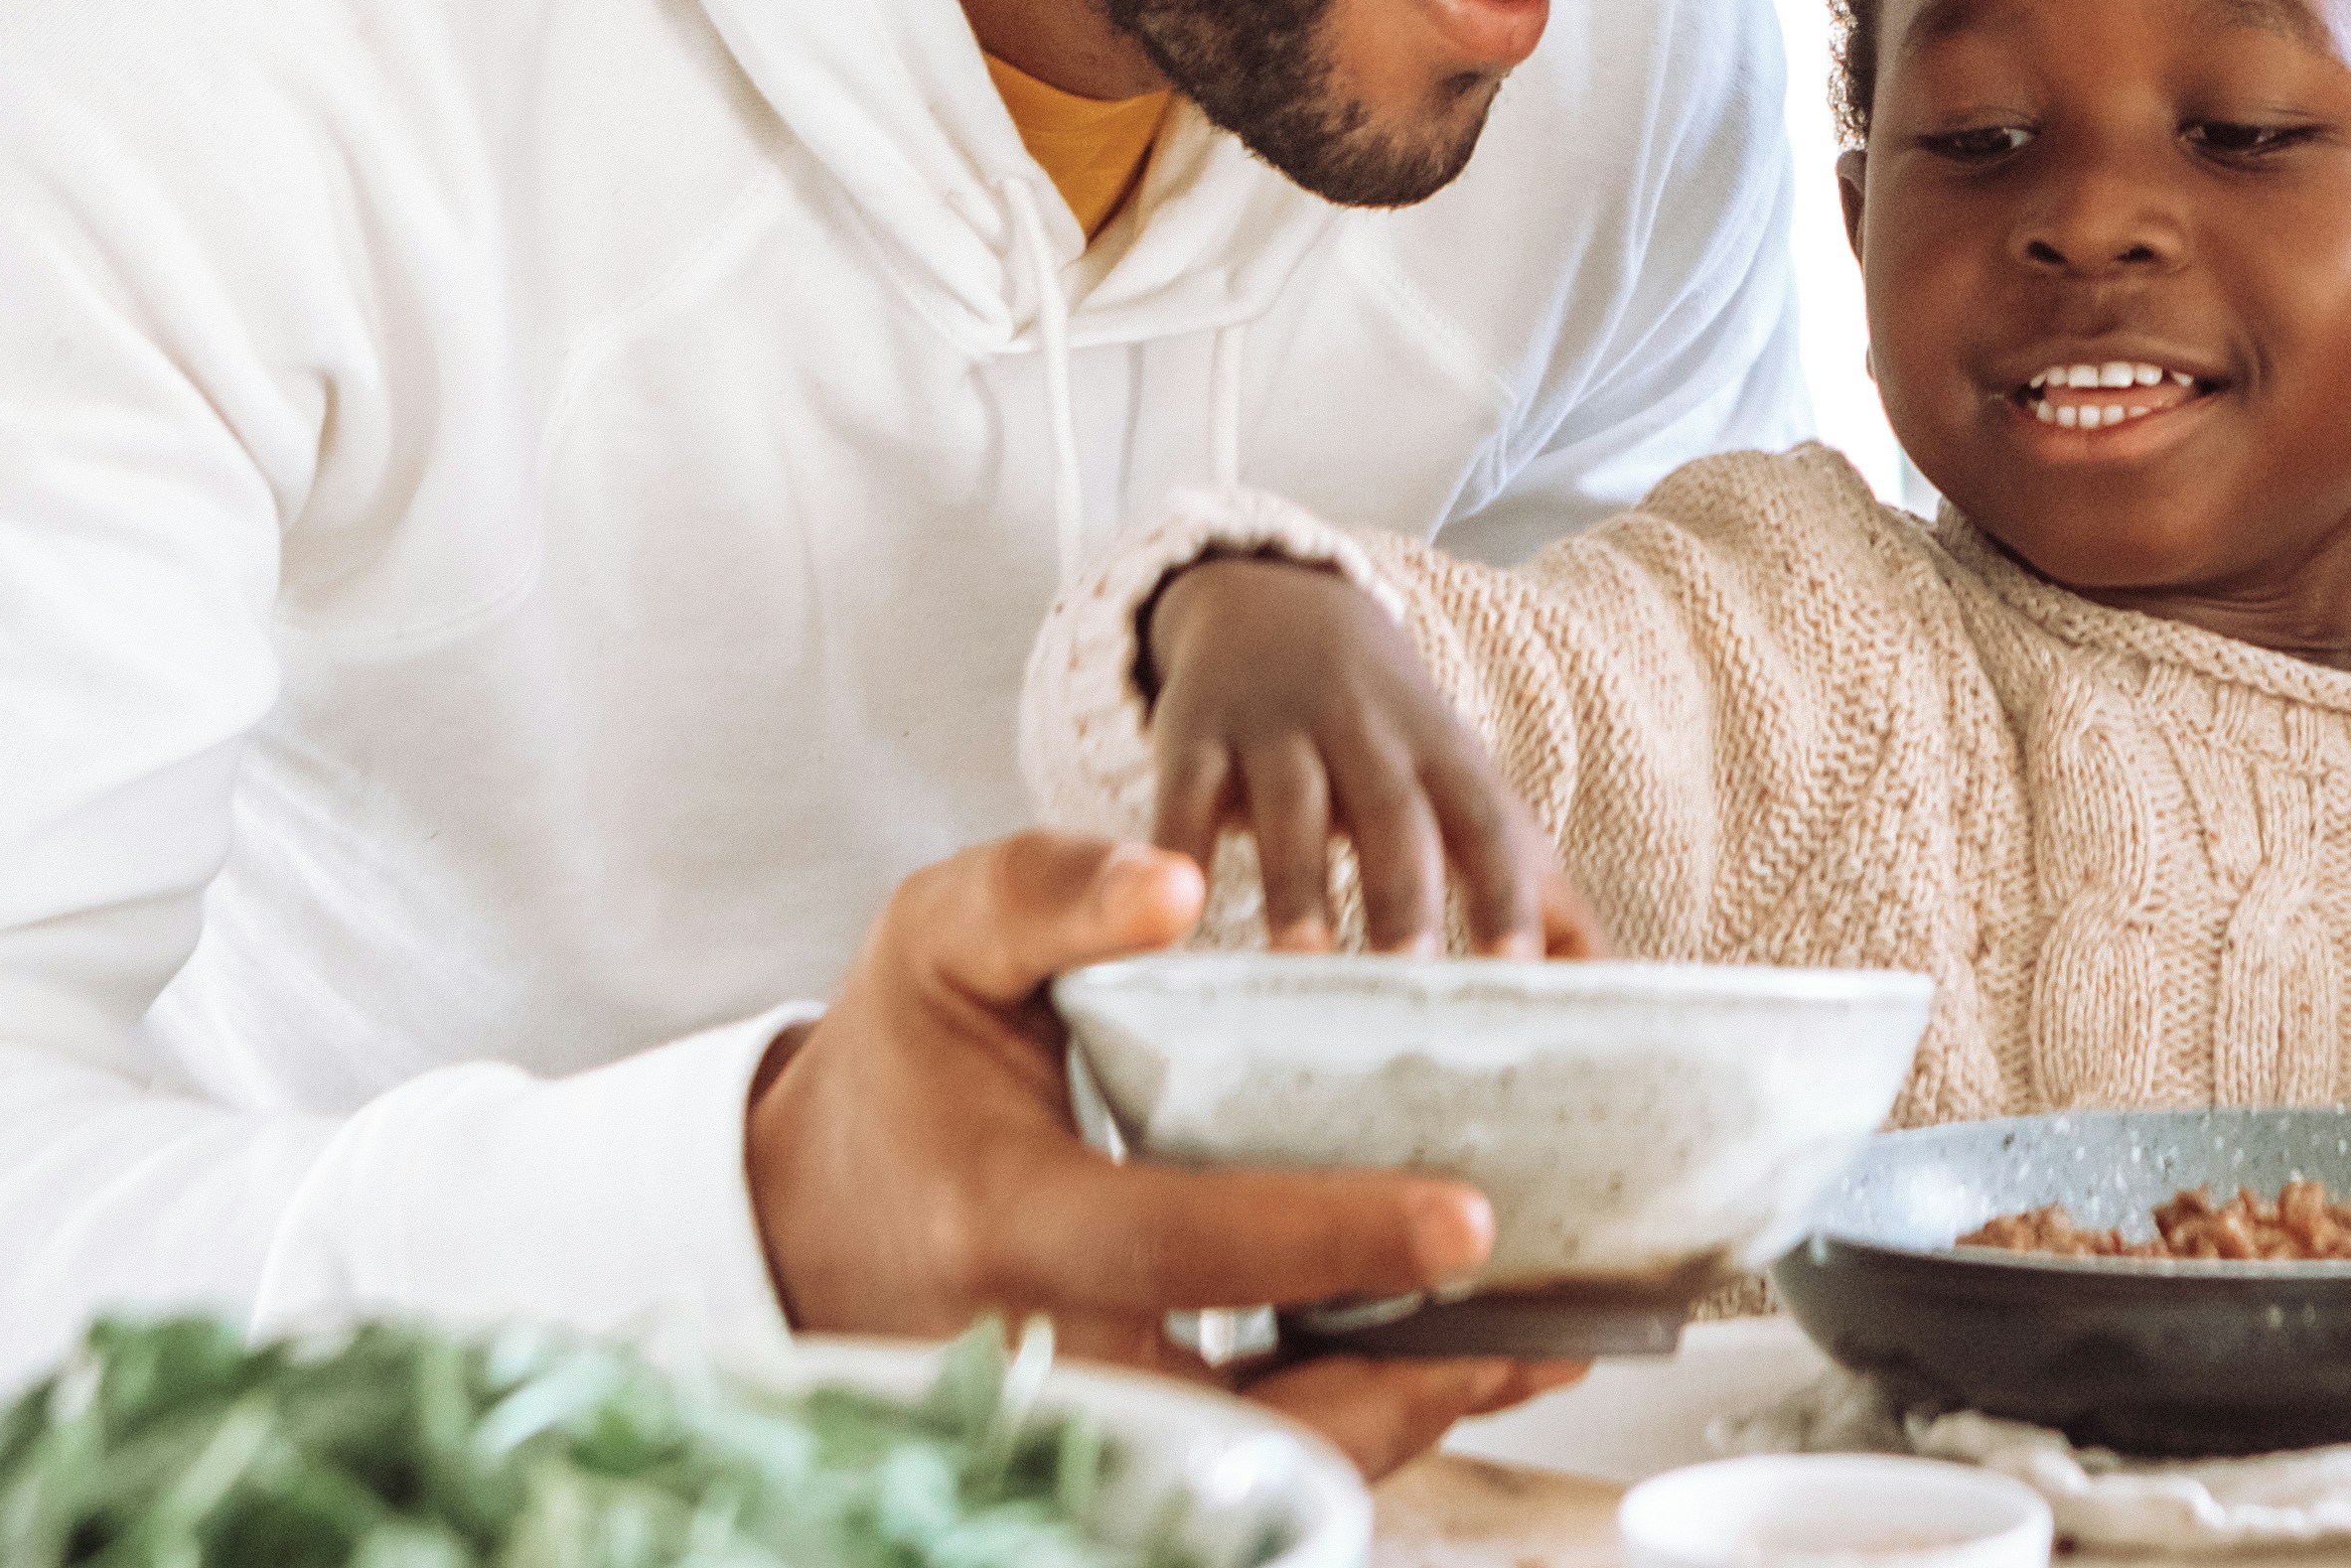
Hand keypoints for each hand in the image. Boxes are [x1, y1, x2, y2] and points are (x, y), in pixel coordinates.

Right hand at [747, 835, 1580, 1473]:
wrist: (806, 1206)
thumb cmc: (901, 1062)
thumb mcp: (941, 938)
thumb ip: (1047, 890)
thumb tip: (1175, 883)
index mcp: (1002, 1216)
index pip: (1181, 1245)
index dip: (1325, 1239)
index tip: (1465, 1218)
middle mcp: (1035, 1347)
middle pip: (1241, 1411)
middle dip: (1401, 1381)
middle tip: (1544, 1323)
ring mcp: (1068, 1413)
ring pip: (1254, 1465)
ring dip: (1402, 1416)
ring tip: (1539, 1347)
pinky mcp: (1103, 1437)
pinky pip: (1242, 1466)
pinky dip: (1352, 1424)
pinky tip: (1453, 1366)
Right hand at [1144, 556, 1587, 955]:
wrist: (1280, 603)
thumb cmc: (1393, 736)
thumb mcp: (1465, 789)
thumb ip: (1535, 887)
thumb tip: (1619, 986)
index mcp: (1444, 756)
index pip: (1487, 821)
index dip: (1505, 889)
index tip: (1518, 969)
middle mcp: (1368, 734)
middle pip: (1395, 811)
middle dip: (1405, 891)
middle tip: (1412, 977)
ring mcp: (1278, 729)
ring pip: (1293, 804)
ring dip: (1298, 881)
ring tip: (1302, 961)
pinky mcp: (1196, 734)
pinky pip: (1185, 794)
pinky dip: (1178, 850)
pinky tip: (1174, 913)